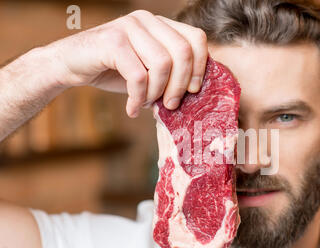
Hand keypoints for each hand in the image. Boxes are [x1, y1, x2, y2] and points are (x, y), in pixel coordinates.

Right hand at [50, 10, 207, 116]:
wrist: (71, 65)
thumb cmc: (114, 70)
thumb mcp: (149, 70)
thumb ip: (171, 73)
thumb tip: (195, 92)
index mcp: (161, 24)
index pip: (196, 38)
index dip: (200, 67)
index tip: (192, 91)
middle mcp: (147, 19)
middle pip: (183, 52)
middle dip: (179, 85)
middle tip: (170, 105)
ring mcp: (129, 26)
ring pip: (162, 64)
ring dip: (156, 93)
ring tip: (146, 104)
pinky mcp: (112, 41)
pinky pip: (138, 76)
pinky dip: (137, 98)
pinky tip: (131, 109)